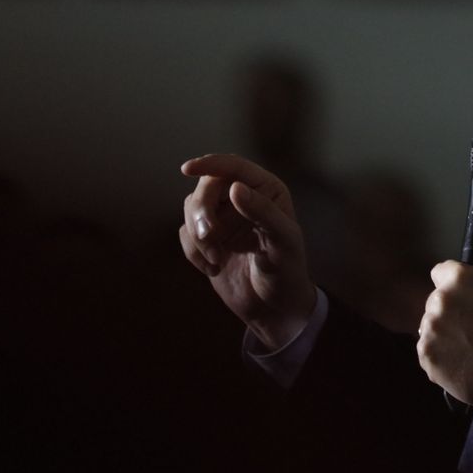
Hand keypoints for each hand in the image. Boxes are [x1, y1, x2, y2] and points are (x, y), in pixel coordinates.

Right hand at [179, 154, 316, 350]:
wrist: (273, 308)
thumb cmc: (287, 271)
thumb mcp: (282, 241)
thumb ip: (262, 212)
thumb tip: (234, 187)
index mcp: (266, 190)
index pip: (234, 166)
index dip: (210, 164)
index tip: (187, 169)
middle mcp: (242, 198)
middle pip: (206, 186)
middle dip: (202, 211)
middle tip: (208, 236)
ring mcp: (222, 218)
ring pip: (191, 209)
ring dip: (199, 237)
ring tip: (217, 259)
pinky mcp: (206, 239)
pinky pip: (185, 234)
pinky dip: (194, 253)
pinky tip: (214, 268)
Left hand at [417, 261, 472, 404]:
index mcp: (459, 278)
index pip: (441, 272)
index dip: (452, 284)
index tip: (461, 296)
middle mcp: (440, 300)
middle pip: (436, 302)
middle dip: (449, 313)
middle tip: (471, 328)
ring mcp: (430, 328)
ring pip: (431, 328)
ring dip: (444, 336)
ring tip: (469, 350)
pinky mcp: (426, 354)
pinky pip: (429, 352)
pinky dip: (441, 358)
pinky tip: (462, 363)